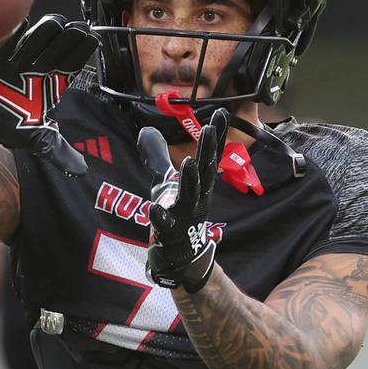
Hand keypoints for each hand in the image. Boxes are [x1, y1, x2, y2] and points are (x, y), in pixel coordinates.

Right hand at [0, 14, 98, 176]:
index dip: (84, 49)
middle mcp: (43, 65)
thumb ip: (58, 151)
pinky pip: (12, 36)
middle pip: (64, 40)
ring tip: (45, 37)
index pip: (77, 58)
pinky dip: (18, 31)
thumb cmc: (10, 124)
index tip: (87, 43)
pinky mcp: (0, 54)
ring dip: (45, 33)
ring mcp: (22, 57)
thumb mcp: (36, 140)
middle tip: (66, 41)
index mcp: (56, 81)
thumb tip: (81, 170)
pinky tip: (21, 29)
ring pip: (42, 33)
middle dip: (68, 37)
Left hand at [137, 109, 228, 292]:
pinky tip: (153, 208)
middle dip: (208, 150)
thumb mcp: (165, 182)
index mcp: (198, 184)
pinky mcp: (170, 233)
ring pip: (190, 195)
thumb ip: (157, 157)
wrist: (181, 255)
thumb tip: (146, 131)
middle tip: (210, 129)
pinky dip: (160, 216)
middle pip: (205, 171)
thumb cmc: (175, 214)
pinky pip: (165, 224)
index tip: (222, 113)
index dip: (215, 135)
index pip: (208, 155)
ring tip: (189, 161)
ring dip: (190, 179)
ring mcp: (185, 215)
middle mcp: (196, 197)